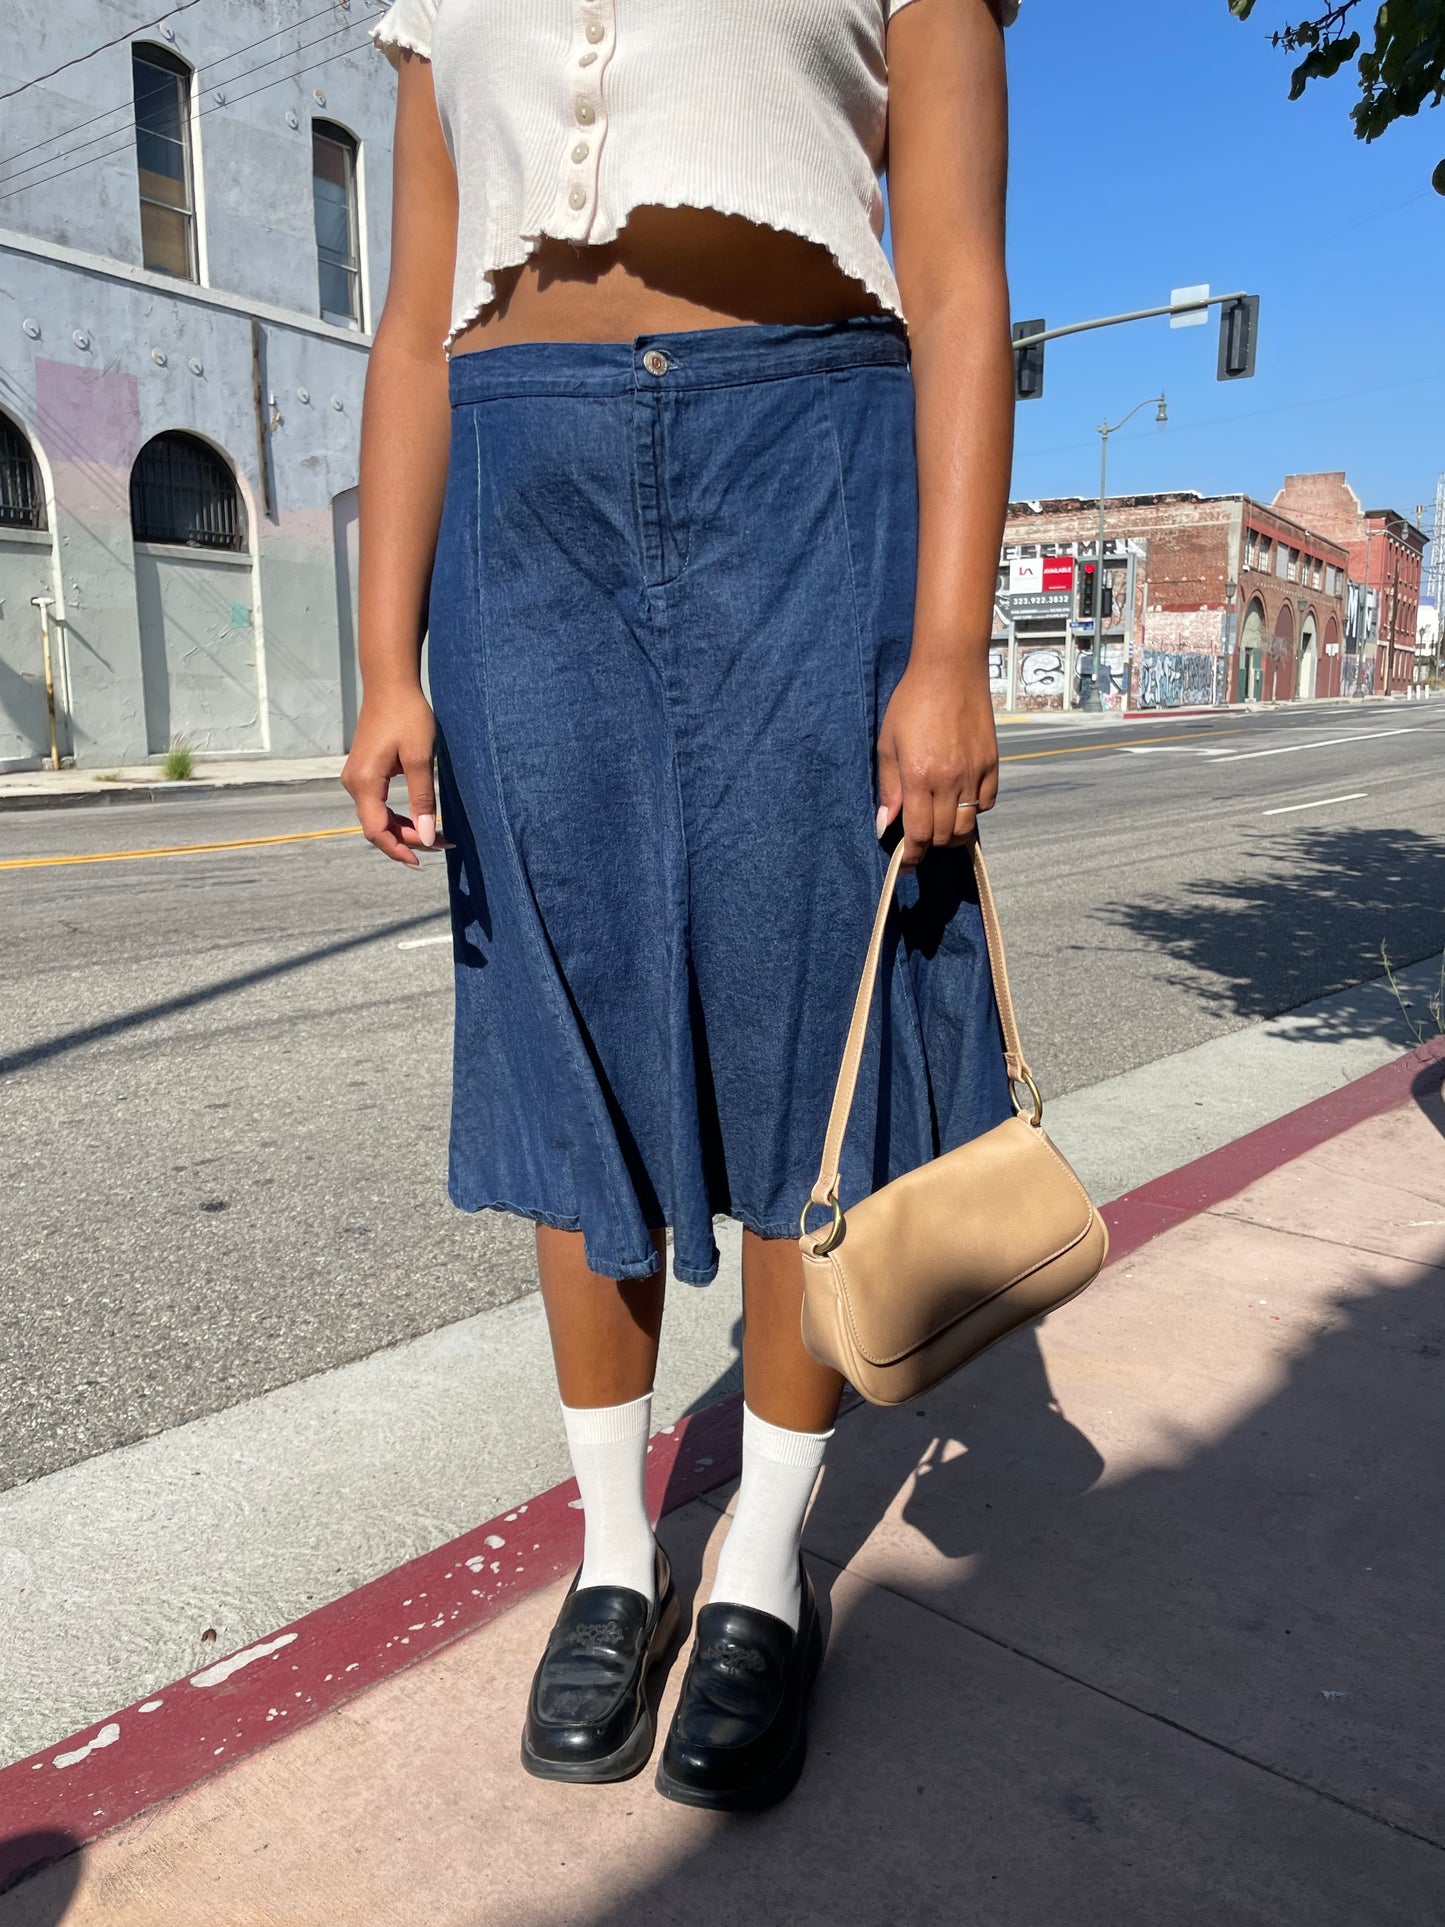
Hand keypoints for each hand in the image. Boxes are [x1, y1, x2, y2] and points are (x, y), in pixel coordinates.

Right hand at [341, 682, 444, 867]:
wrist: (390, 684)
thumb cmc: (407, 715)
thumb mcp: (420, 759)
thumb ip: (422, 799)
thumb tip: (427, 836)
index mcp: (364, 782)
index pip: (377, 831)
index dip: (399, 849)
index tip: (423, 861)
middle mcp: (353, 783)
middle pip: (377, 828)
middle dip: (408, 841)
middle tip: (443, 843)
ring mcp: (356, 778)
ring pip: (378, 818)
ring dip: (404, 830)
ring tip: (436, 835)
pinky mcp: (364, 773)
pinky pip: (377, 805)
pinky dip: (398, 816)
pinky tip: (420, 818)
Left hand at [875, 658, 997, 870]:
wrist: (949, 669)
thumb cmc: (912, 702)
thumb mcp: (888, 744)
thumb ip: (888, 788)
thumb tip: (885, 825)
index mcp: (918, 776)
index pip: (918, 834)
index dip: (911, 856)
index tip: (904, 864)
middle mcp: (949, 779)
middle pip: (944, 836)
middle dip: (929, 846)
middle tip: (918, 841)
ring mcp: (974, 772)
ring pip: (968, 825)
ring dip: (952, 834)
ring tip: (940, 826)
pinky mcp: (992, 763)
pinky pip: (987, 803)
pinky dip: (974, 811)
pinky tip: (960, 801)